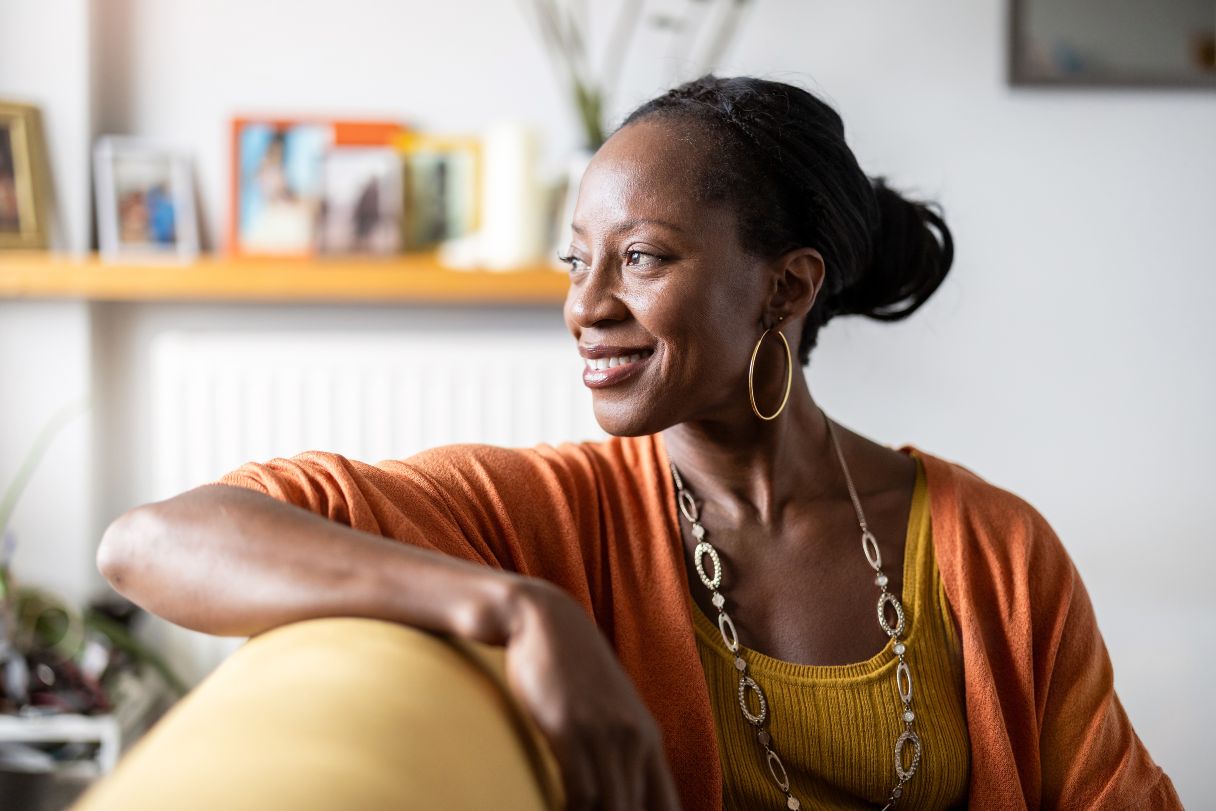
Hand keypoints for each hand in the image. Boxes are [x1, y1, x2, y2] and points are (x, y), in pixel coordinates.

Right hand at [503, 579, 681, 810]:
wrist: (546, 622)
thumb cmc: (574, 670)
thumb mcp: (612, 708)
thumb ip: (625, 748)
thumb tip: (626, 792)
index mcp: (648, 738)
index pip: (667, 806)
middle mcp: (632, 738)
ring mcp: (601, 733)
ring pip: (611, 807)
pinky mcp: (567, 728)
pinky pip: (578, 791)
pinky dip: (570, 809)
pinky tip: (553, 808)